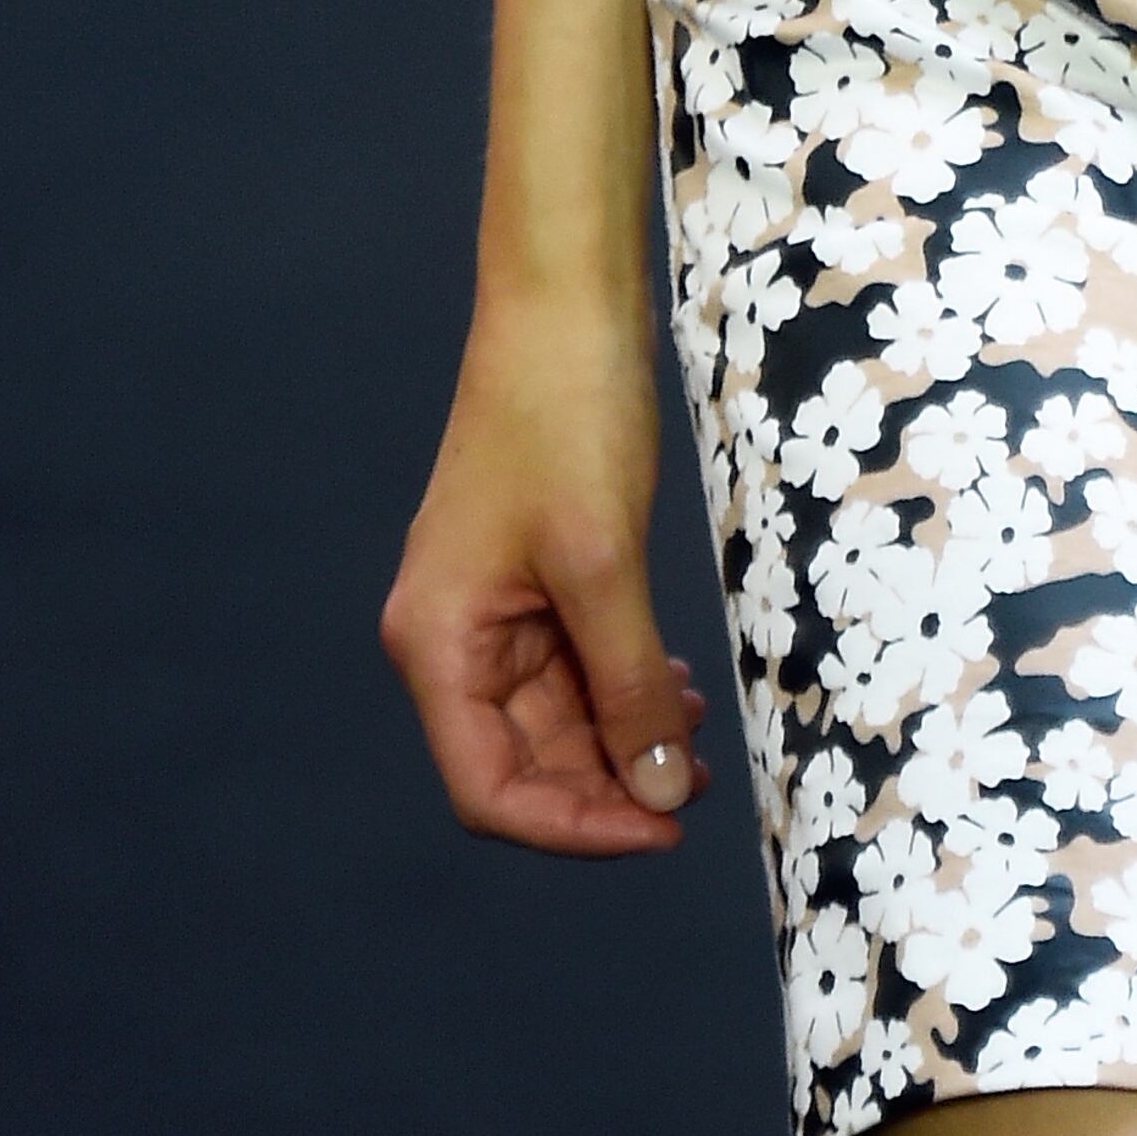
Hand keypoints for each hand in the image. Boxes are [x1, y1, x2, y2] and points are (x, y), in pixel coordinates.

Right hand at [380, 297, 712, 850]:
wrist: (565, 305)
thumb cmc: (565, 417)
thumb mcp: (603, 562)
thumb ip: (628, 685)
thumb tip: (657, 791)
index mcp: (437, 644)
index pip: (490, 791)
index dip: (575, 828)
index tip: (661, 829)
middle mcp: (451, 639)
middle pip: (524, 764)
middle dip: (611, 785)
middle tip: (698, 787)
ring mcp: (491, 611)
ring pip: (557, 721)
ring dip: (625, 739)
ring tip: (699, 741)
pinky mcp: (532, 581)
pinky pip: (573, 668)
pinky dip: (624, 688)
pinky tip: (677, 689)